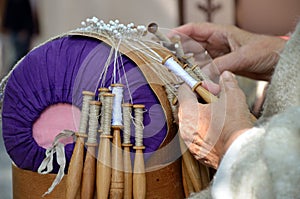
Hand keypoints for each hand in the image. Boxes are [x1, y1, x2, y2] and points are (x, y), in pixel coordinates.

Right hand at [170, 23, 285, 80]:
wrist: (279, 63)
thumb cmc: (267, 50)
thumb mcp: (242, 56)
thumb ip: (221, 66)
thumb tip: (204, 78)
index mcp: (221, 33)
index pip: (196, 29)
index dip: (181, 32)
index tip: (168, 38)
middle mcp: (219, 43)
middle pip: (194, 44)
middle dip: (181, 50)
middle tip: (170, 59)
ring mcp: (221, 54)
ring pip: (199, 58)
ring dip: (190, 64)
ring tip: (179, 70)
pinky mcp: (225, 65)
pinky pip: (207, 68)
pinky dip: (200, 73)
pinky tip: (194, 77)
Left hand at [178, 71, 252, 167]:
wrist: (240, 154)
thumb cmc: (233, 125)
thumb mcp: (233, 97)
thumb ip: (227, 83)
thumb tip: (226, 75)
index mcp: (187, 111)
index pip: (183, 90)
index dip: (198, 85)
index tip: (212, 88)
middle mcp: (184, 127)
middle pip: (187, 106)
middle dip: (202, 100)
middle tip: (218, 101)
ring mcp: (189, 142)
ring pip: (192, 122)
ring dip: (203, 116)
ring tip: (221, 116)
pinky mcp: (196, 153)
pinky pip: (197, 137)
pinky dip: (205, 131)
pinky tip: (220, 130)